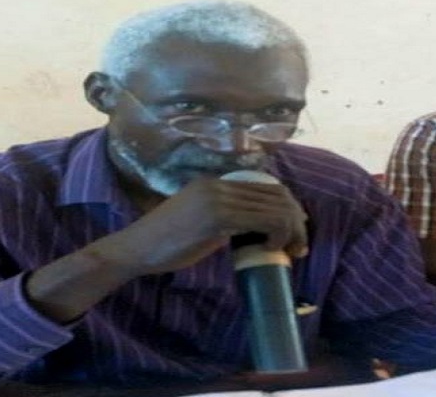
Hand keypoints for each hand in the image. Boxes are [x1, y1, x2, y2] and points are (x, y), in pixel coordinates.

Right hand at [84, 177, 308, 275]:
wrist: (136, 249)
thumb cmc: (164, 243)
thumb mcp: (199, 223)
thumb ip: (224, 220)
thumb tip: (251, 230)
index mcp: (215, 183)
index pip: (267, 186)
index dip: (289, 208)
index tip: (294, 232)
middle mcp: (218, 185)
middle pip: (277, 194)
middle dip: (297, 221)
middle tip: (300, 246)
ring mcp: (218, 199)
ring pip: (276, 208)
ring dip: (292, 231)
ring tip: (291, 251)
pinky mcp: (217, 217)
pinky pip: (264, 221)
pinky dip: (277, 235)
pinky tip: (271, 249)